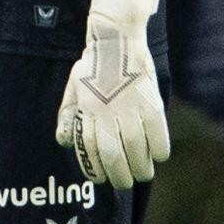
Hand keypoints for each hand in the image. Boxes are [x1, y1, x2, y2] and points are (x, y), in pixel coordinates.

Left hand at [56, 0, 169, 189]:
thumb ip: (68, 114)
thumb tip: (63, 142)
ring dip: (141, 167)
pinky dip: (160, 149)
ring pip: (136, 149)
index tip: (101, 179)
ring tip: (143, 174)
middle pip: (113, 156)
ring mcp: (129, 107)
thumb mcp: (74, 87)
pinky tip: (159, 155)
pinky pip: (157, 133)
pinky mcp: (150, 101)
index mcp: (87, 109)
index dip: (96, 169)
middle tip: (125, 183)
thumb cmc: (93, 65)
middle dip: (119, 176)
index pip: (90, 149)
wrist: (117, 39)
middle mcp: (107, 112)